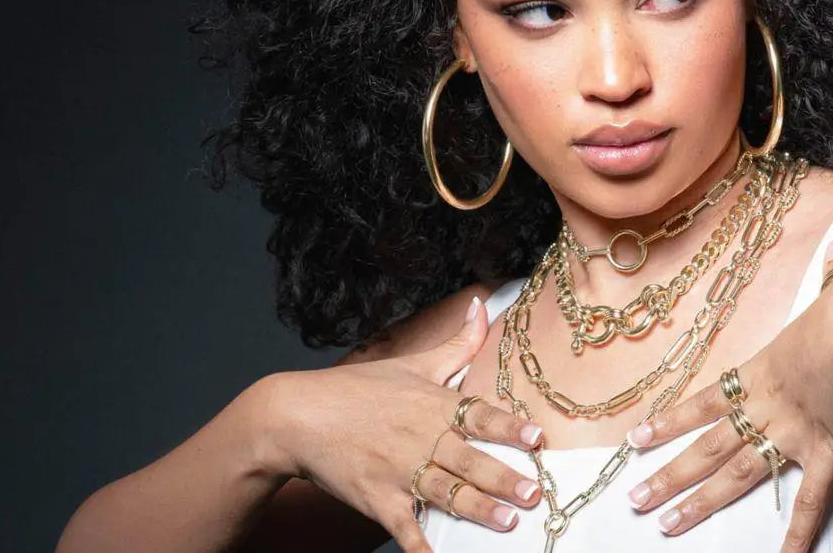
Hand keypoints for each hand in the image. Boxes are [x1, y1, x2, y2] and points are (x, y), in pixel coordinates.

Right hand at [254, 297, 544, 551]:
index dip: (509, 427)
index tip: (536, 437)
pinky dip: (421, 545)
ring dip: (477, 509)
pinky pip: (404, 527)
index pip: (479, 414)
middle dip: (502, 477)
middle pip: (468, 459)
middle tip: (532, 493)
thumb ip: (458, 343)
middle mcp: (419, 437)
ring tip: (506, 522)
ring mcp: (397, 471)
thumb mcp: (413, 362)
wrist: (296, 416)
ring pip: (445, 493)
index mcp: (432, 405)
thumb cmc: (357, 389)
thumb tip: (485, 304)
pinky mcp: (376, 498)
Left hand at [623, 239, 832, 551]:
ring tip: (665, 525)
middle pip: (705, 448)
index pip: (701, 403)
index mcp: (760, 371)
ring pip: (733, 475)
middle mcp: (764, 406)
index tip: (635, 440)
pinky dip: (797, 533)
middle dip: (667, 476)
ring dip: (697, 502)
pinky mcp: (825, 454)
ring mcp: (790, 433)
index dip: (667, 423)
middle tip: (634, 500)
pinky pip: (808, 501)